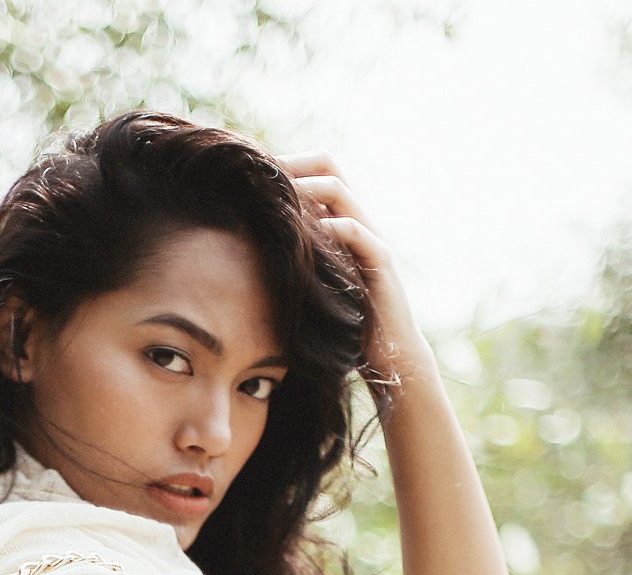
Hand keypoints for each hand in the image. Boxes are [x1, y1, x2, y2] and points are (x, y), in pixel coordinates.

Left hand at [275, 148, 437, 392]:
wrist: (388, 355)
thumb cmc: (344, 325)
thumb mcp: (309, 285)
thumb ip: (291, 261)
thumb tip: (243, 254)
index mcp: (340, 220)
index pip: (316, 171)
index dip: (286, 164)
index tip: (251, 172)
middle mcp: (357, 220)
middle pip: (328, 167)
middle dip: (292, 163)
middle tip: (258, 172)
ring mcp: (370, 237)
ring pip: (339, 191)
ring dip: (305, 187)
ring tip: (275, 195)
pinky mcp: (380, 262)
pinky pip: (357, 232)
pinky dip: (331, 227)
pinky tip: (302, 236)